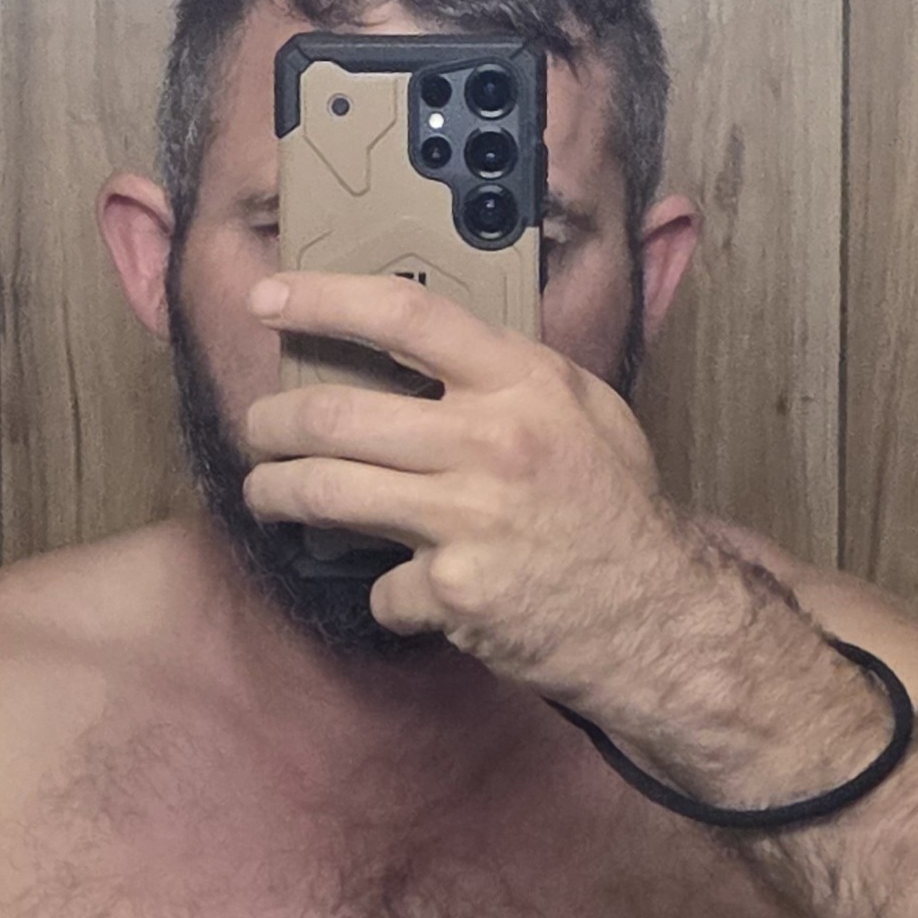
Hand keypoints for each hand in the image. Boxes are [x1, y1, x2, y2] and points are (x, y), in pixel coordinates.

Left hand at [239, 269, 724, 728]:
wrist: (658, 619)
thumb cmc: (619, 514)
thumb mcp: (590, 415)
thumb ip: (516, 379)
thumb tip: (431, 351)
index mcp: (524, 383)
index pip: (405, 315)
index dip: (323, 300)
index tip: (269, 297)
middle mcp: (492, 441)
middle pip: (338, 415)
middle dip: (275, 423)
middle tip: (259, 430)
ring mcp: (470, 518)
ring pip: (329, 494)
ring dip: (279, 494)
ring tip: (267, 494)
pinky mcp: (455, 592)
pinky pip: (383, 588)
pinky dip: (388, 597)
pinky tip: (413, 597)